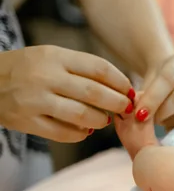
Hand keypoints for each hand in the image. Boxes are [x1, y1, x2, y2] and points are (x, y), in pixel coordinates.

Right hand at [0, 46, 132, 141]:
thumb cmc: (27, 68)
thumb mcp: (51, 57)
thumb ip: (81, 68)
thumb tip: (121, 85)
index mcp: (55, 57)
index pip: (99, 69)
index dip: (121, 82)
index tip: (130, 90)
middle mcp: (46, 77)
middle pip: (95, 93)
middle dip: (118, 103)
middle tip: (126, 109)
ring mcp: (35, 100)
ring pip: (82, 116)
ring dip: (100, 120)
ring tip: (104, 120)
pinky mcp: (27, 121)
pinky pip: (64, 133)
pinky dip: (80, 134)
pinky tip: (85, 130)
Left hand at [134, 53, 173, 130]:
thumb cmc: (159, 80)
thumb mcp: (149, 80)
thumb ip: (143, 95)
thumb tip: (139, 115)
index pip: (168, 79)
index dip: (152, 99)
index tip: (139, 114)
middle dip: (160, 112)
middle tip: (147, 119)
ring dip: (167, 120)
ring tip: (160, 116)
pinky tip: (171, 121)